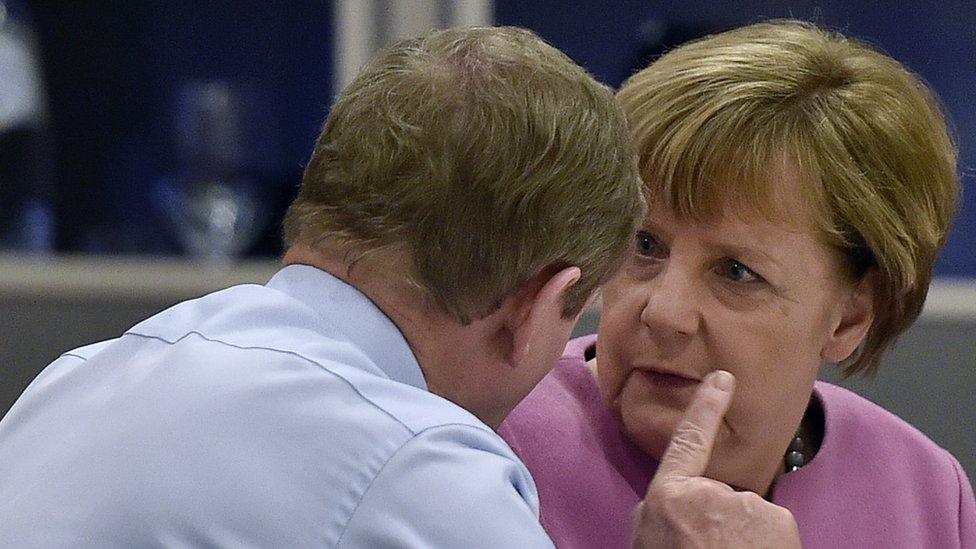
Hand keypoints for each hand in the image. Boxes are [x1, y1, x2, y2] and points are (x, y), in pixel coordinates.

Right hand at [630, 370, 800, 548]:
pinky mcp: (777, 521)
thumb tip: (681, 495)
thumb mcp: (645, 541)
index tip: (722, 379)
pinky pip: (770, 527)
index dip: (705, 407)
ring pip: (746, 512)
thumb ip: (663, 508)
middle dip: (718, 516)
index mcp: (669, 497)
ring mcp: (746, 506)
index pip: (687, 441)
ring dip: (743, 534)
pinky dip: (764, 544)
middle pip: (719, 492)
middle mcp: (709, 494)